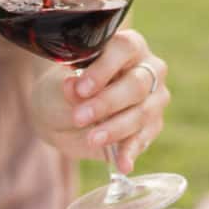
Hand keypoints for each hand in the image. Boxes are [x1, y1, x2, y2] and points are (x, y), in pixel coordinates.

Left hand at [28, 30, 169, 173]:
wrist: (61, 116)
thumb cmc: (62, 90)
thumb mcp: (55, 88)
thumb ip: (66, 88)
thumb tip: (72, 86)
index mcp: (125, 46)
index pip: (124, 49)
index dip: (103, 69)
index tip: (80, 89)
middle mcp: (147, 68)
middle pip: (137, 84)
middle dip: (107, 102)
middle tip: (79, 117)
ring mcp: (153, 98)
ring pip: (143, 112)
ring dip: (116, 128)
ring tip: (91, 138)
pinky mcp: (151, 126)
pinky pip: (144, 138)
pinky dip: (130, 151)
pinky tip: (121, 163)